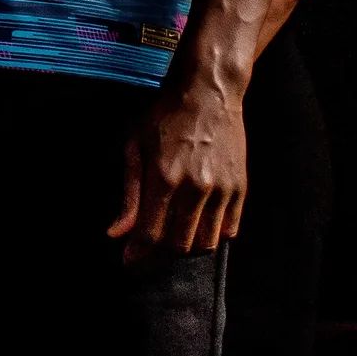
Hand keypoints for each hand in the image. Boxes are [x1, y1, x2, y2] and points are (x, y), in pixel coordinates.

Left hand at [108, 79, 247, 258]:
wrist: (207, 94)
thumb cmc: (163, 116)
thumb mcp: (135, 146)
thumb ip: (129, 193)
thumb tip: (115, 233)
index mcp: (165, 176)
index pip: (151, 232)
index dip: (138, 252)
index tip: (128, 261)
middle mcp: (196, 188)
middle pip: (179, 245)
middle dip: (160, 252)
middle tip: (149, 247)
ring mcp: (222, 190)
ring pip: (205, 243)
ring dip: (187, 247)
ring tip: (172, 235)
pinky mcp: (240, 190)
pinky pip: (228, 231)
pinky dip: (212, 236)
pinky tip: (197, 225)